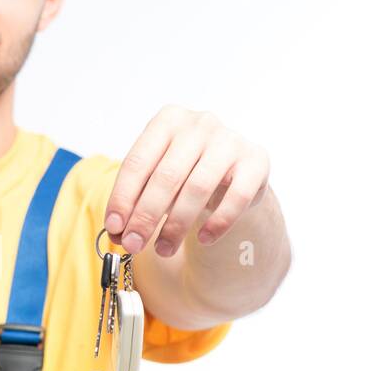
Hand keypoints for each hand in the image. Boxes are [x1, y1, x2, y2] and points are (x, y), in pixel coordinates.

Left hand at [105, 105, 269, 256]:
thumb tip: (117, 233)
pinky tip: (203, 239)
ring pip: (198, 188)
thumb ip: (135, 202)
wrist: (232, 174)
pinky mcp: (256, 161)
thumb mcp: (156, 182)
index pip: (137, 162)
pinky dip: (218, 222)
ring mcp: (230, 140)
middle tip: (134, 244)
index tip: (114, 227)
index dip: (123, 197)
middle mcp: (200, 124)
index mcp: (167, 120)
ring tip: (163, 249)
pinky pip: (236, 197)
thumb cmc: (185, 175)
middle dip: (146, 216)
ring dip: (176, 225)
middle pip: (166, 176)